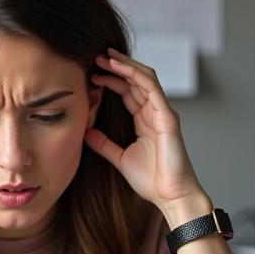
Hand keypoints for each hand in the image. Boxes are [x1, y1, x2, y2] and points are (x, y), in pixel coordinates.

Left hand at [83, 47, 210, 223]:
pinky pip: (151, 88)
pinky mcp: (167, 117)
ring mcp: (162, 112)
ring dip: (124, 65)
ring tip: (105, 57)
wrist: (169, 196)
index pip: (128, 91)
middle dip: (116, 66)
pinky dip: (134, 75)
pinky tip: (118, 67)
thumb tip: (85, 131)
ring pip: (144, 78)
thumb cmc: (151, 180)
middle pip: (135, 80)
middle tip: (96, 57)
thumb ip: (104, 144)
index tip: (92, 74)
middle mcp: (154, 112)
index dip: (111, 80)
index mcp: (145, 120)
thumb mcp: (119, 158)